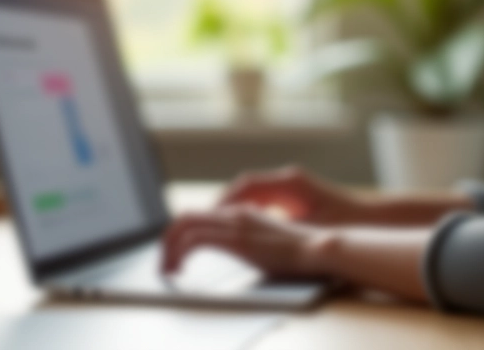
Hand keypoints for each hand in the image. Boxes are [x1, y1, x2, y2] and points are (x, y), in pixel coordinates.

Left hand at [160, 205, 332, 276]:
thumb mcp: (269, 244)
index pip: (200, 216)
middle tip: (163, 263)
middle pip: (186, 217)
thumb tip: (241, 251)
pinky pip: (194, 239)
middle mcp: (235, 213)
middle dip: (168, 240)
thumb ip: (250, 241)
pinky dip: (179, 252)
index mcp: (242, 214)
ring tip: (166, 270)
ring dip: (169, 248)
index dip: (181, 234)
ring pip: (184, 225)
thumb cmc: (302, 253)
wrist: (320, 248)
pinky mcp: (236, 238)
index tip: (175, 254)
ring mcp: (235, 222)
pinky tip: (179, 268)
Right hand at [218, 166, 366, 225]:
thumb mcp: (312, 230)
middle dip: (222, 204)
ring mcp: (290, 187)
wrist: (372, 220)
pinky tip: (237, 227)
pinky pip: (261, 200)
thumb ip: (286, 230)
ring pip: (251, 193)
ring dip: (232, 207)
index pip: (248, 186)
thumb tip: (261, 235)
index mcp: (290, 184)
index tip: (210, 217)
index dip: (225, 201)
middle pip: (245, 187)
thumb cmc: (345, 225)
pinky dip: (246, 210)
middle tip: (201, 222)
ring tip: (213, 226)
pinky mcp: (293, 197)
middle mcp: (288, 180)